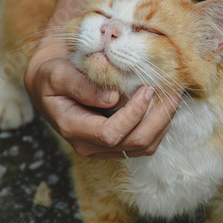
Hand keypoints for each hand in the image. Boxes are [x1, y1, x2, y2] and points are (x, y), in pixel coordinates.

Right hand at [24, 45, 180, 159]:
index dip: (134, 114)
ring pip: (145, 146)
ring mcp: (105, 148)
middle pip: (135, 143)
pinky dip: (160, 124)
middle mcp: (90, 146)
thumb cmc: (51, 75)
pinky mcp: (117, 143)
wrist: (49, 85)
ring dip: (164, 122)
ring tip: (173, 96)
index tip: (147, 88)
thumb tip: (111, 97)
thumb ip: (80, 85)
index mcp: (73, 129)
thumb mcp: (57, 74)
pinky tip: (165, 104)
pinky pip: (145, 142)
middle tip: (171, 91)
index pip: (111, 133)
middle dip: (158, 118)